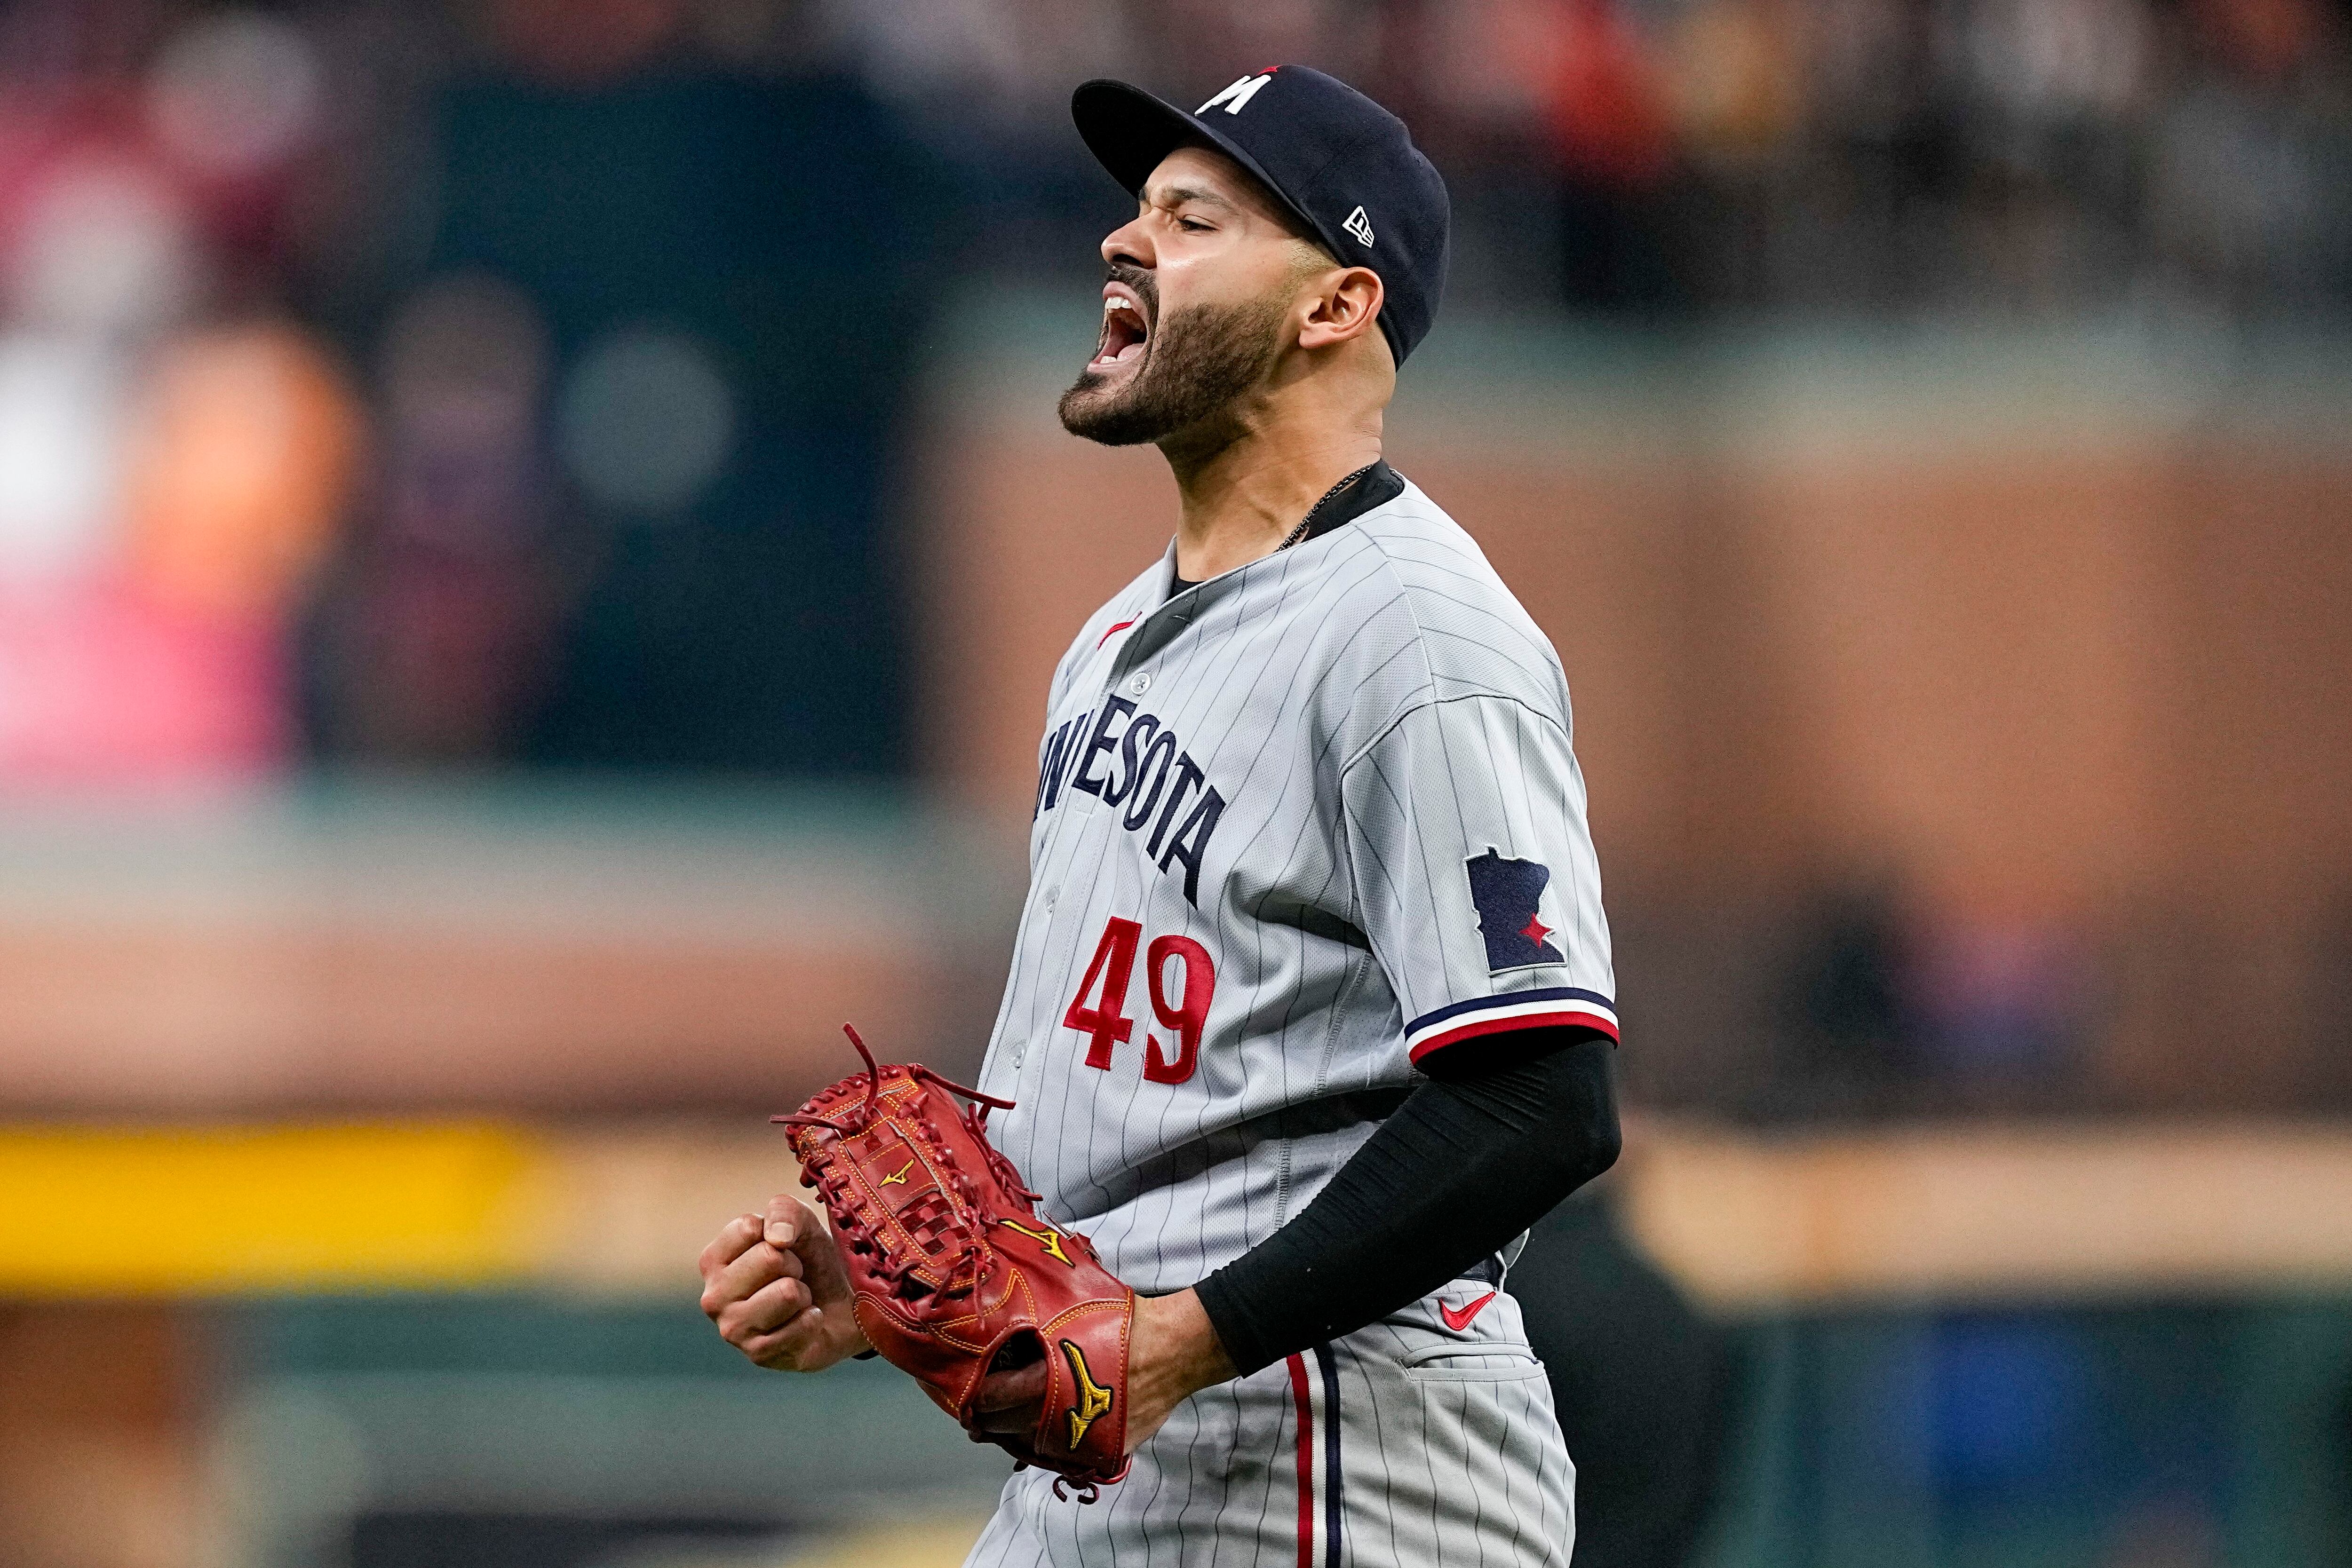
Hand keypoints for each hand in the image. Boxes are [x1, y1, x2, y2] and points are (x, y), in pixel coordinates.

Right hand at [698, 1193, 868, 1371]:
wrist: (838, 1306)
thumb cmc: (809, 1261)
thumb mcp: (800, 1223)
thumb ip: (784, 1212)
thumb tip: (776, 1239)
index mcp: (713, 1261)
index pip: (748, 1228)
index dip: (779, 1234)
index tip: (782, 1249)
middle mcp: (713, 1298)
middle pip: (769, 1258)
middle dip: (794, 1264)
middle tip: (794, 1277)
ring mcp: (733, 1330)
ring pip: (787, 1292)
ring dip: (804, 1293)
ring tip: (797, 1301)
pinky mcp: (760, 1355)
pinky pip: (802, 1325)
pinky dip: (813, 1319)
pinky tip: (804, 1323)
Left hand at [965, 1287, 1235, 1453]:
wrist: (1176, 1347)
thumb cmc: (1125, 1322)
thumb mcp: (1073, 1307)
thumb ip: (1038, 1319)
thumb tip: (1001, 1314)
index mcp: (1053, 1379)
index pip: (998, 1398)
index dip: (979, 1396)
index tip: (968, 1393)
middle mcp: (1065, 1416)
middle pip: (1010, 1428)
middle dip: (991, 1421)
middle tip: (977, 1413)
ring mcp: (1087, 1438)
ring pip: (1034, 1447)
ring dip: (1016, 1436)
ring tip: (1002, 1424)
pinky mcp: (1107, 1450)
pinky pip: (1066, 1455)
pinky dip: (1050, 1444)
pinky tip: (1041, 1432)